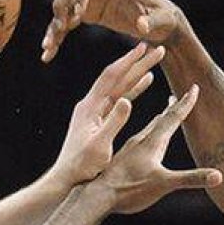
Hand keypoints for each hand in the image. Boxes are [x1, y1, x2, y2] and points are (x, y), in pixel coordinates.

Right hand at [42, 0, 183, 62]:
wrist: (161, 25)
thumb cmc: (165, 19)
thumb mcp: (162, 21)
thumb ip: (152, 22)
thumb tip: (141, 25)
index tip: (77, 13)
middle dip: (62, 6)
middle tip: (60, 28)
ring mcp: (94, 1)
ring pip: (65, 7)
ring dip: (54, 26)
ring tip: (47, 47)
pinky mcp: (89, 15)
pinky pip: (67, 23)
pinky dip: (57, 37)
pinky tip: (49, 54)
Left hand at [50, 43, 163, 185]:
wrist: (66, 177)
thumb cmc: (82, 165)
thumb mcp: (100, 145)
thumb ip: (114, 122)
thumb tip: (127, 100)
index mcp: (90, 107)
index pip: (111, 77)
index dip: (128, 61)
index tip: (144, 47)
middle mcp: (91, 104)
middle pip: (116, 77)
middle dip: (137, 62)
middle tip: (157, 48)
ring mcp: (94, 110)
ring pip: (119, 86)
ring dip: (136, 72)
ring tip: (154, 59)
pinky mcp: (98, 118)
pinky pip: (118, 98)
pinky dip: (133, 88)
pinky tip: (146, 82)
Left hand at [90, 85, 221, 214]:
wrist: (94, 197)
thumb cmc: (127, 191)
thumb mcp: (162, 185)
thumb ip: (190, 178)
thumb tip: (219, 175)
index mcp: (150, 143)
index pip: (171, 118)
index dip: (184, 104)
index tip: (195, 87)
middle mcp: (139, 141)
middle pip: (159, 118)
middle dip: (174, 105)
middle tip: (183, 92)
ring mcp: (128, 149)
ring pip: (147, 127)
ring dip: (160, 118)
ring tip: (166, 109)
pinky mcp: (120, 158)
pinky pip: (135, 137)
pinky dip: (145, 131)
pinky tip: (141, 138)